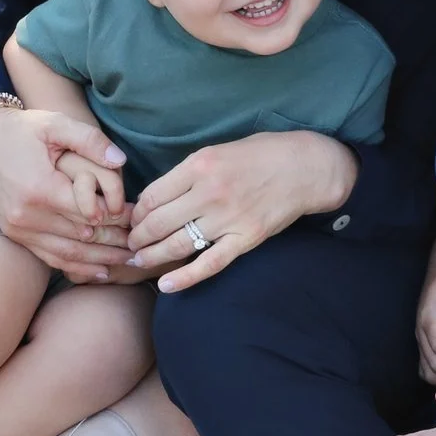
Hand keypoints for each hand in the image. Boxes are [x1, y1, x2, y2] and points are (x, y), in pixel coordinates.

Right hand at [0, 107, 128, 281]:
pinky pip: (50, 258)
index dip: (117, 217)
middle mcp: (28, 215)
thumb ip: (90, 140)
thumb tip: (120, 162)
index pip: (89, 213)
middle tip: (142, 244)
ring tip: (129, 261)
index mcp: (40, 188)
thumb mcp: (55, 124)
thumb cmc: (21, 129)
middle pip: (83, 237)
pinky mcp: (15, 234)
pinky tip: (100, 271)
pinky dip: (77, 267)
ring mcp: (19, 228)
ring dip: (101, 260)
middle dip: (115, 241)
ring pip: (69, 253)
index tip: (138, 217)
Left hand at [124, 130, 356, 292]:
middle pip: (158, 222)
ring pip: (177, 244)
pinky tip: (166, 285)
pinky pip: (209, 263)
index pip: (152, 195)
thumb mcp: (218, 150)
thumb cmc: (261, 154)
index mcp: (199, 165)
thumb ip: (188, 173)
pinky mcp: (245, 238)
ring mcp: (228, 218)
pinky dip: (185, 277)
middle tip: (130, 244)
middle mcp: (210, 192)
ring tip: (140, 260)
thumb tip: (157, 197)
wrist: (304, 167)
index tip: (133, 219)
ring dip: (152, 256)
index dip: (136, 212)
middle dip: (138, 237)